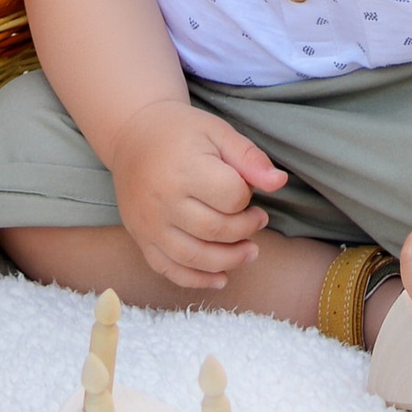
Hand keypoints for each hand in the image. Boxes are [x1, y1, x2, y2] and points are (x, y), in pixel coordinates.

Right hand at [108, 101, 286, 291]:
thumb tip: (279, 182)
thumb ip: (249, 157)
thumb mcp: (218, 132)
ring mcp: (150, 224)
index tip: (248, 190)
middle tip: (258, 219)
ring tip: (249, 251)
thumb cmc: (181, 132)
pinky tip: (220, 277)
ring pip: (195, 257)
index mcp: (185, 169)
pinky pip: (169, 269)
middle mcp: (164, 200)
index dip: (247, 197)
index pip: (230, 197)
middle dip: (245, 230)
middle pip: (215, 230)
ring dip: (229, 260)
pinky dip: (196, 280)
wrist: (132, 134)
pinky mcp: (141, 238)